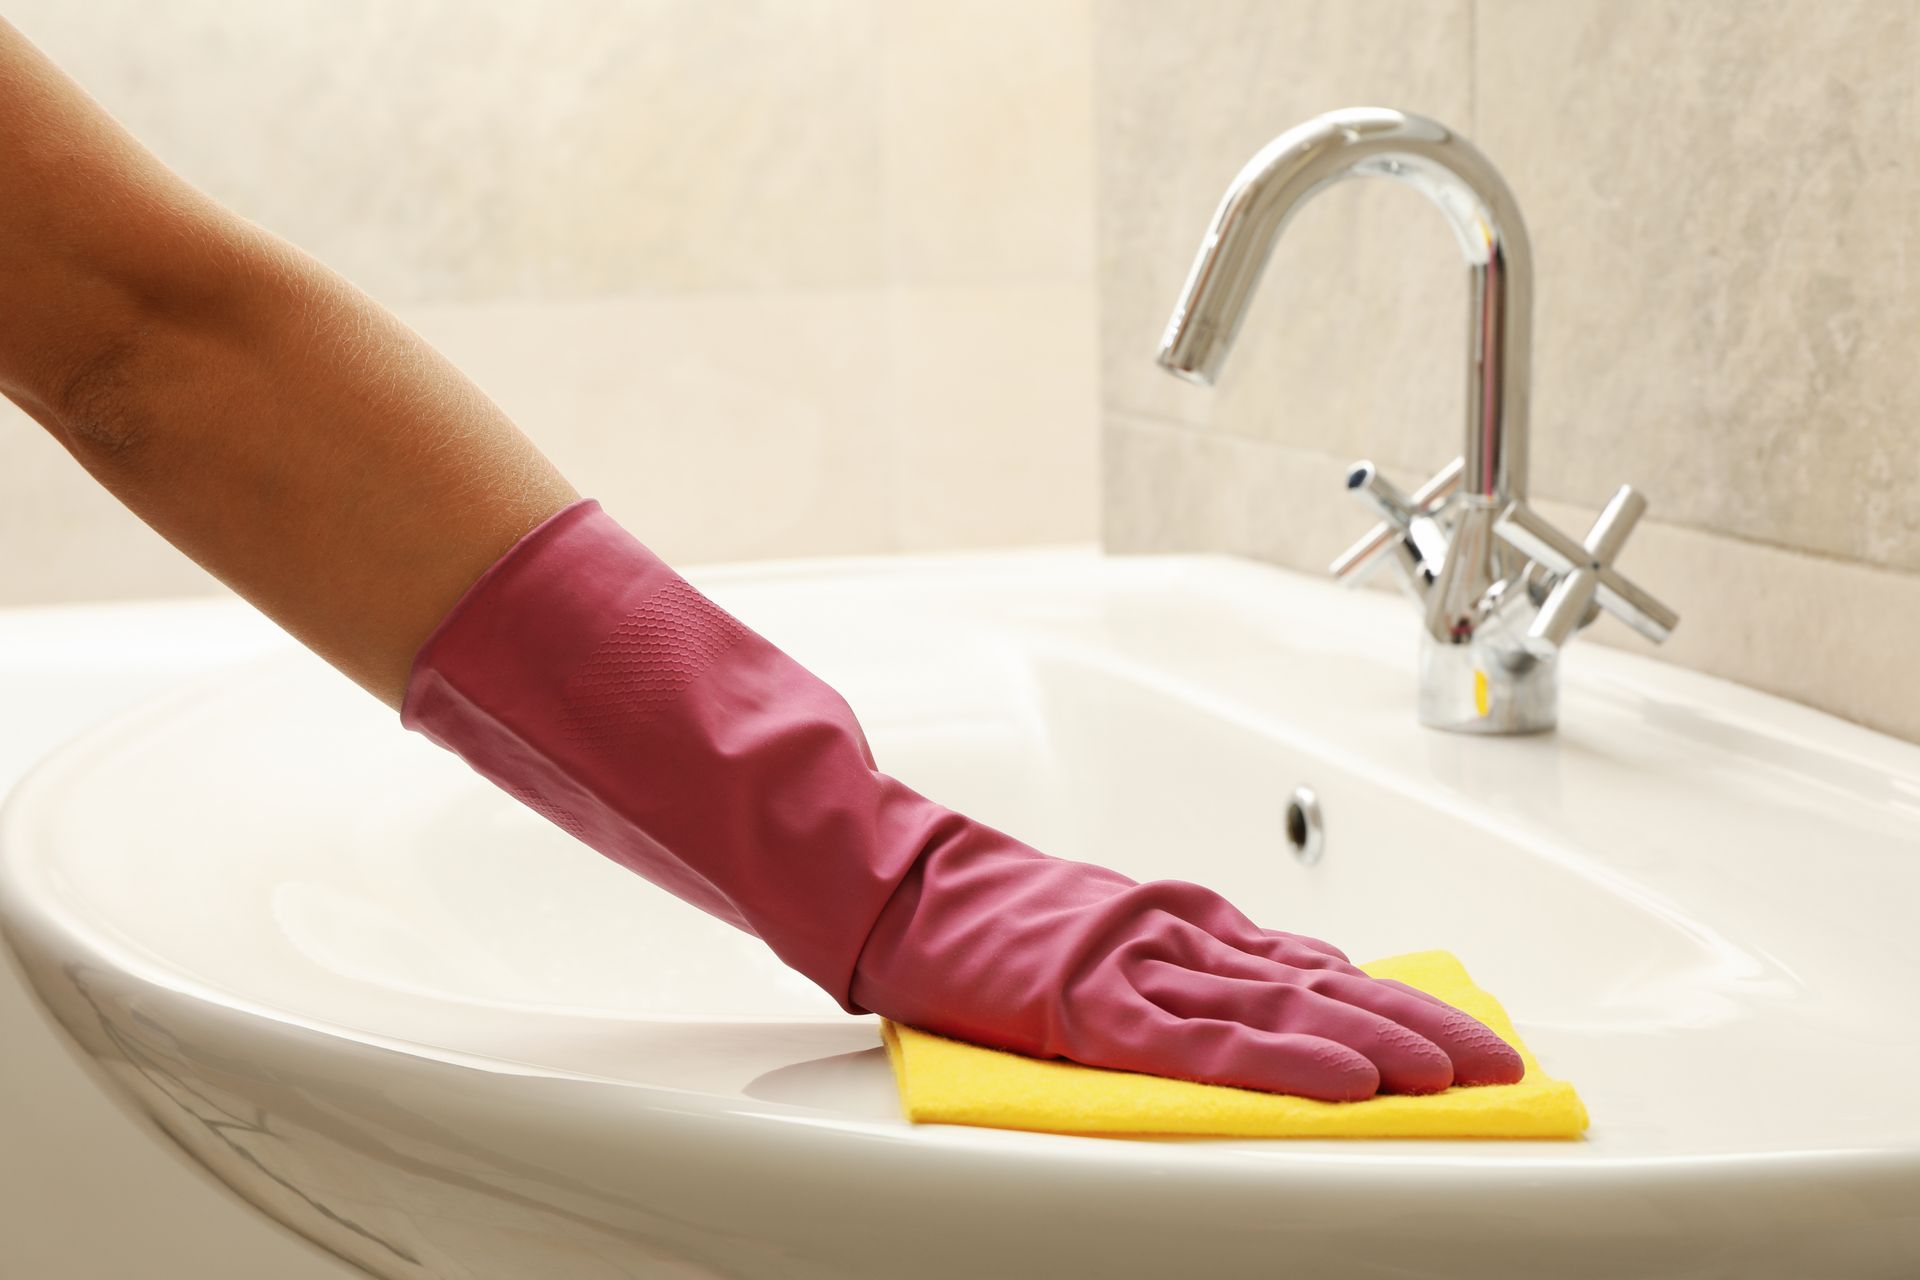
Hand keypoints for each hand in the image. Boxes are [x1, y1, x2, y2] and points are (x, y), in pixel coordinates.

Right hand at [851, 830, 1523, 1099]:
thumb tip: (1273, 999)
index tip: (1461, 1032)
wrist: (905, 888)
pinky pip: (1207, 1043)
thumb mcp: (1108, 934)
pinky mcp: (1097, 1006)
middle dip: (1418, 1027)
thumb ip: (1185, 968)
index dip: (1395, 1003)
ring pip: (1285, 1010)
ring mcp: (1144, 967)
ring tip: (1457, 1075)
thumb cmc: (992, 920)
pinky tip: (1348, 1085)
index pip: (1312, 968)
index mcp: (1184, 923)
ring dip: (1379, 1043)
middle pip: (1323, 987)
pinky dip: (1286, 1065)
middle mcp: (1182, 936)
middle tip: (1499, 1063)